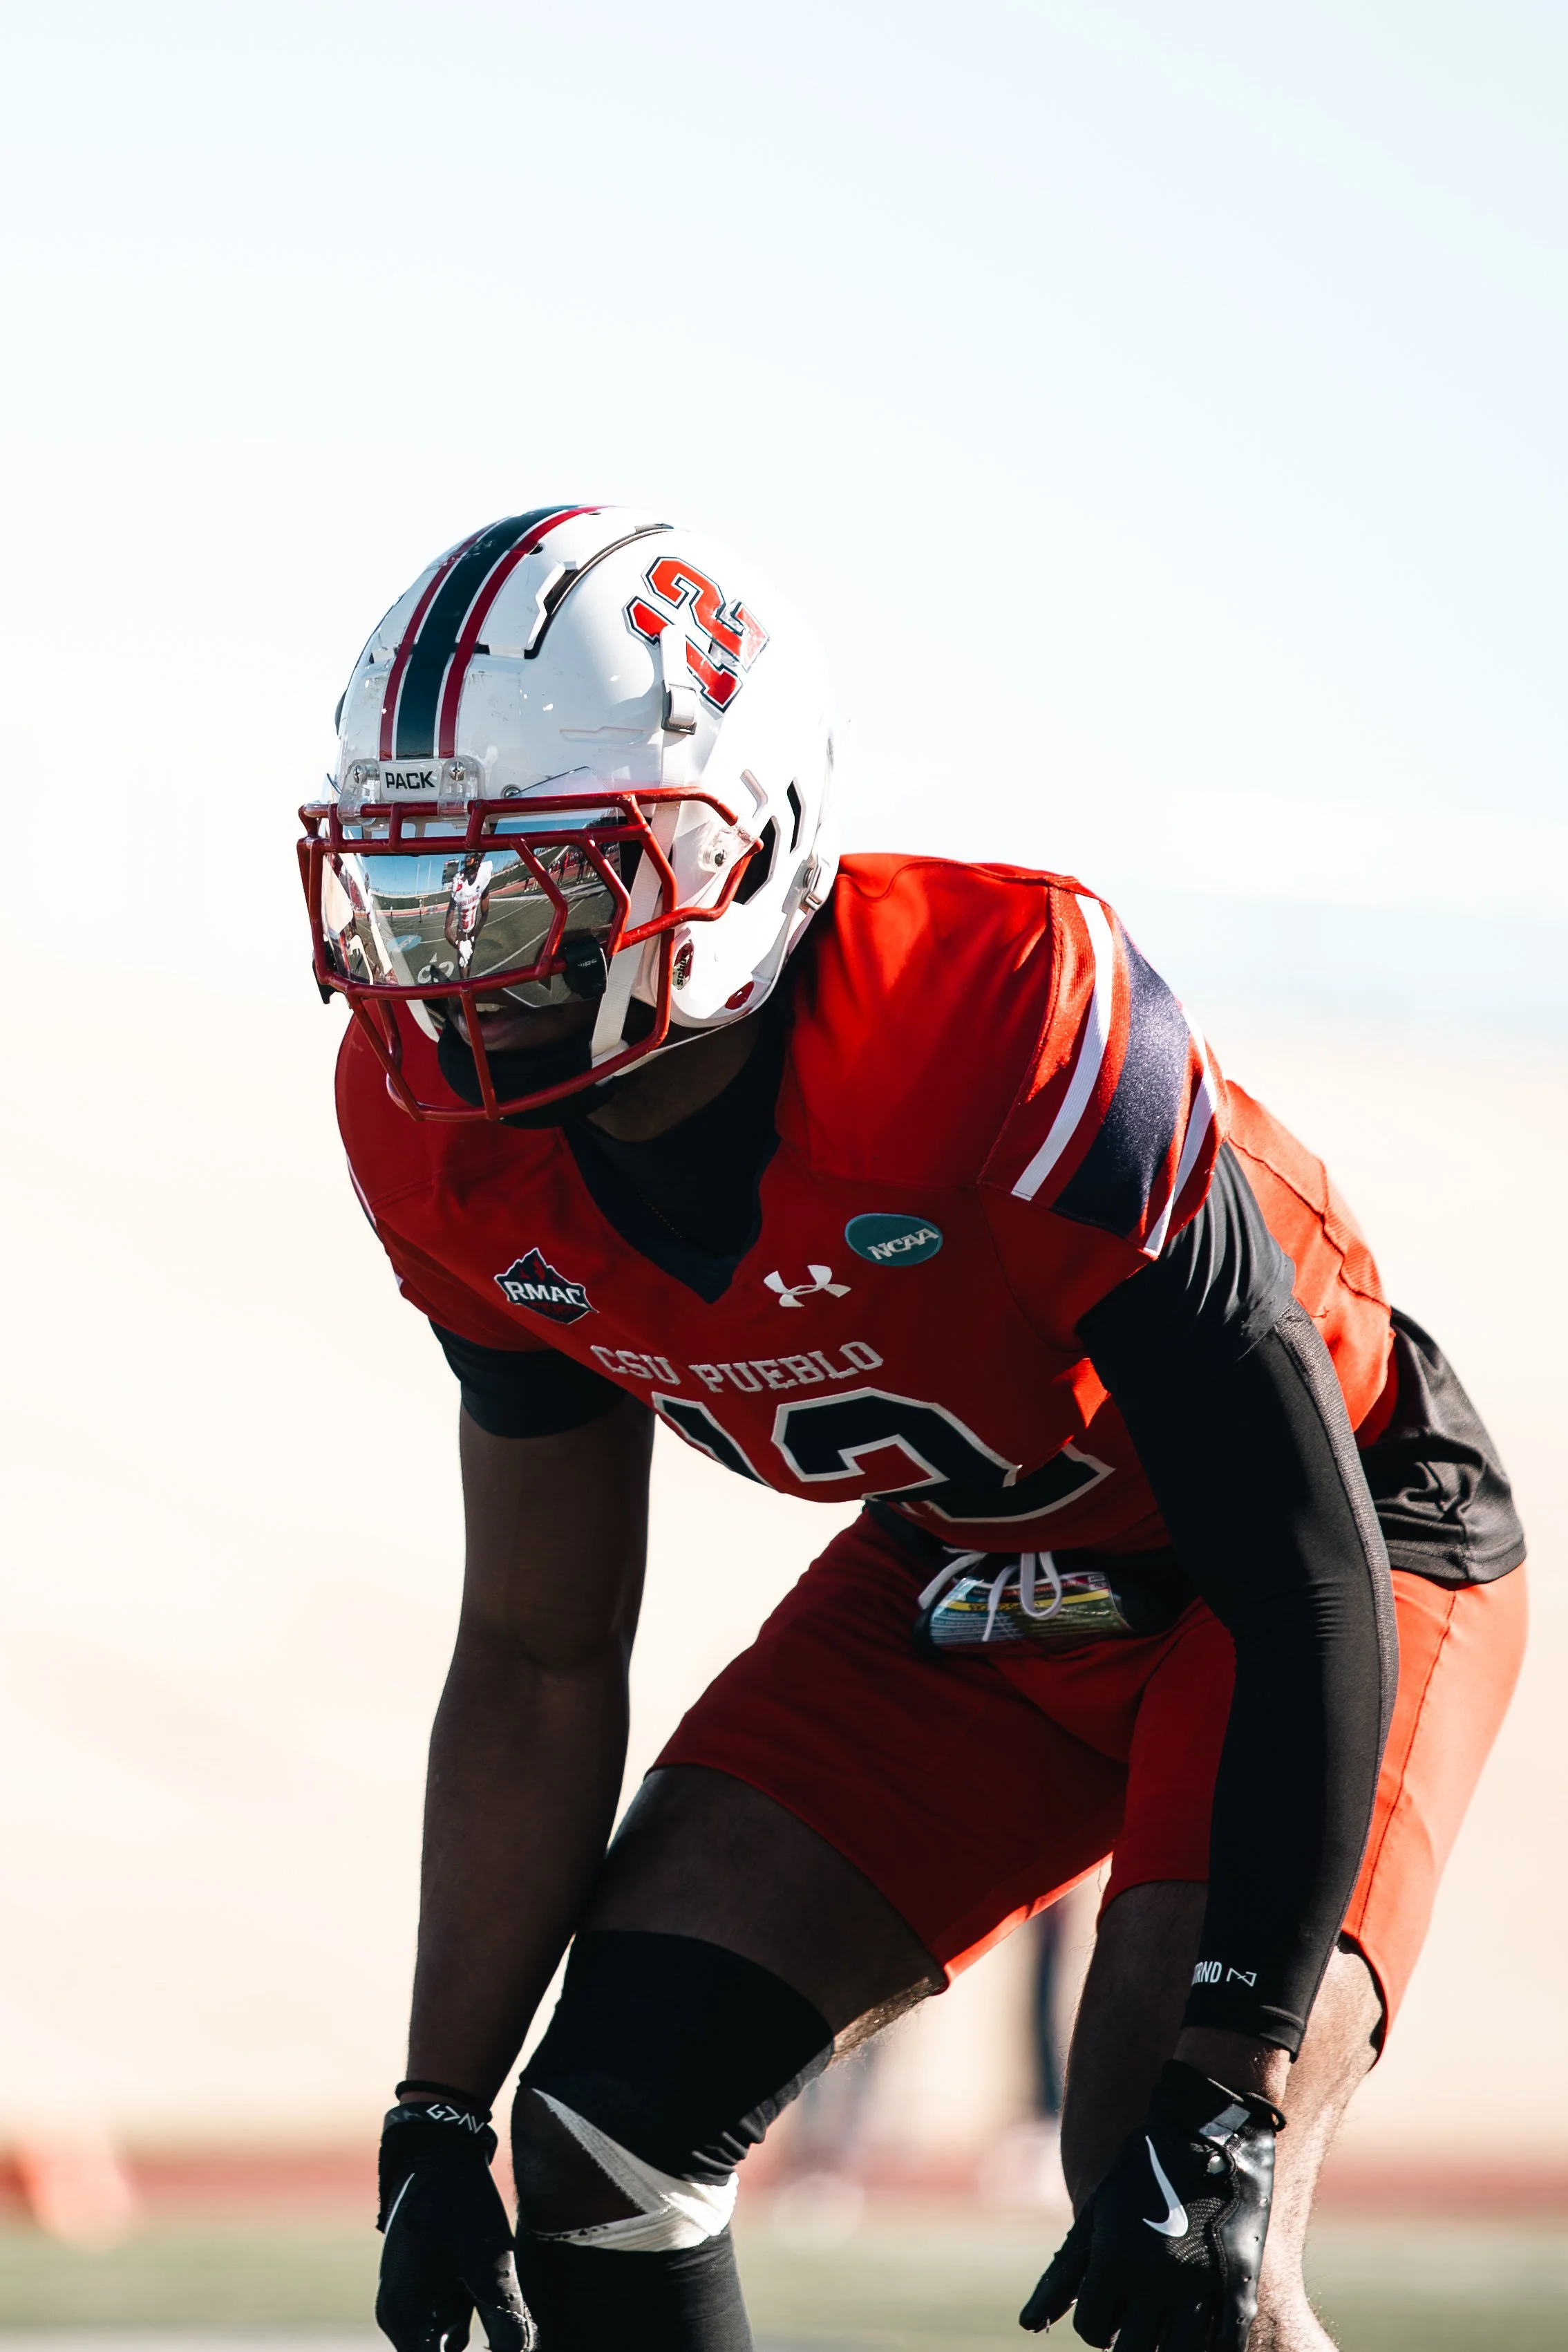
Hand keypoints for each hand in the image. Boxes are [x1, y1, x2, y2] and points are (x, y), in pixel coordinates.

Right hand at [376, 2093, 533, 2351]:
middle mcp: (400, 2317)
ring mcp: (412, 2303)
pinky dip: (477, 2321)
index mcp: (404, 2316)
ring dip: (484, 2335)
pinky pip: (452, 2323)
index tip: (508, 2348)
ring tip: (508, 2315)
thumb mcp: (487, 2259)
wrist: (440, 2149)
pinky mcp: (427, 2290)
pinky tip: (501, 2303)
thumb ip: (504, 2316)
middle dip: (486, 2347)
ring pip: (448, 2344)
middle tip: (512, 2327)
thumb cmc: (459, 2202)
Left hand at [1020, 2060, 1284, 2350]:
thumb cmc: (1140, 2179)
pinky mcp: (1239, 2284)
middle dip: (1132, 2341)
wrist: (1205, 2134)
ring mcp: (1200, 2281)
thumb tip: (1027, 2325)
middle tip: (1140, 2323)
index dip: (1099, 2327)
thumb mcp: (1096, 2218)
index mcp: (1115, 2257)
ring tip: (1169, 2325)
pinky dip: (1211, 2345)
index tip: (1111, 2313)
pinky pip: (1225, 2346)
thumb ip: (1061, 2276)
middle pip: (1135, 2350)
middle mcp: (1155, 2274)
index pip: (1094, 2330)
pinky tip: (1203, 2328)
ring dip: (1169, 2344)